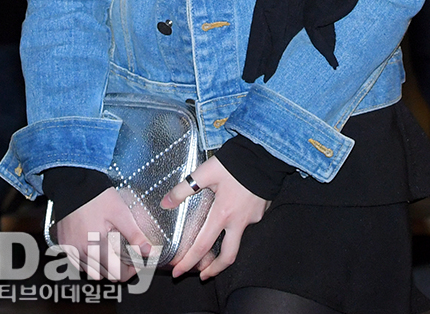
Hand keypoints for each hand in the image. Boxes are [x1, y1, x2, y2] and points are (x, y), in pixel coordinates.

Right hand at [54, 186, 152, 281]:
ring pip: (92, 273)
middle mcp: (82, 251)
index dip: (131, 270)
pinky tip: (97, 249)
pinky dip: (90, 262)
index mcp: (97, 245)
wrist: (74, 184)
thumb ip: (134, 234)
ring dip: (105, 267)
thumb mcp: (120, 213)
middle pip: (106, 275)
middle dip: (119, 269)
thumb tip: (148, 251)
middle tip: (127, 254)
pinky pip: (79, 265)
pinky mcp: (66, 246)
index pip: (117, 273)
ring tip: (112, 250)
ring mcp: (72, 250)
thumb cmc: (96, 196)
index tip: (136, 260)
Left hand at [161, 156, 268, 279]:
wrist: (264, 154)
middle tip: (202, 275)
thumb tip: (165, 203)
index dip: (188, 262)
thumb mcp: (206, 172)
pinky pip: (247, 228)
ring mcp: (252, 219)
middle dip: (214, 271)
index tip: (178, 272)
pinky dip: (236, 231)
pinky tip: (231, 223)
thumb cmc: (234, 162)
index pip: (202, 246)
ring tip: (215, 255)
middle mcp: (238, 222)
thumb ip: (184, 189)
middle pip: (228, 257)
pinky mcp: (261, 213)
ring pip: (239, 244)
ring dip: (225, 253)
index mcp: (222, 213)